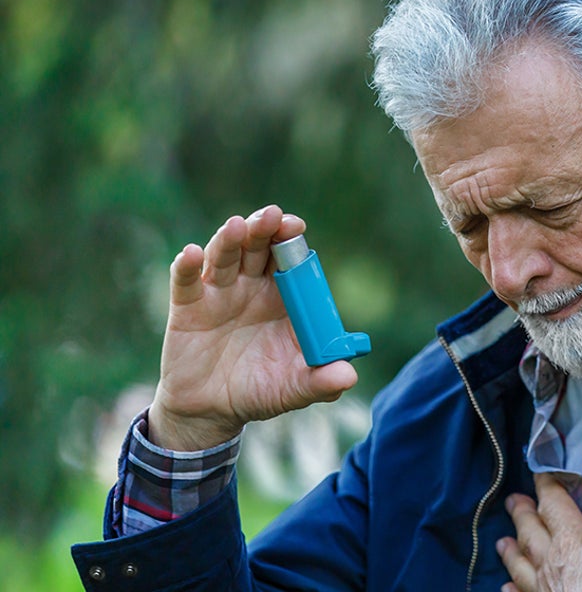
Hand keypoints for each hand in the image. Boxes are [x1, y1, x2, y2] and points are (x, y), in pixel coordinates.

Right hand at [147, 206, 357, 449]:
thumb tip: (349, 376)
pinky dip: (186, 266)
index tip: (297, 226)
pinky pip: (186, 281)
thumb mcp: (293, 389)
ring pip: (223, 256)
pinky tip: (191, 255)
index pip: (290, 257)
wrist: (212, 412)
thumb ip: (321, 381)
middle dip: (264, 228)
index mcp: (283, 296)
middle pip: (258, 246)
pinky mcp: (187, 306)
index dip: (292, 239)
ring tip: (236, 227)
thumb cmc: (260, 390)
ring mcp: (218, 293)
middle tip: (272, 216)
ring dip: (229, 239)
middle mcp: (251, 285)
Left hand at [497, 445, 581, 591]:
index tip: (540, 472)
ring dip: (513, 551)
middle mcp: (551, 563)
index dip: (547, 485)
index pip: (553, 504)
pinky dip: (514, 590)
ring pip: (523, 565)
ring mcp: (545, 591)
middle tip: (513, 500)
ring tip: (502, 541)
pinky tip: (508, 588)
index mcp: (570, 540)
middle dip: (523, 514)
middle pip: (531, 532)